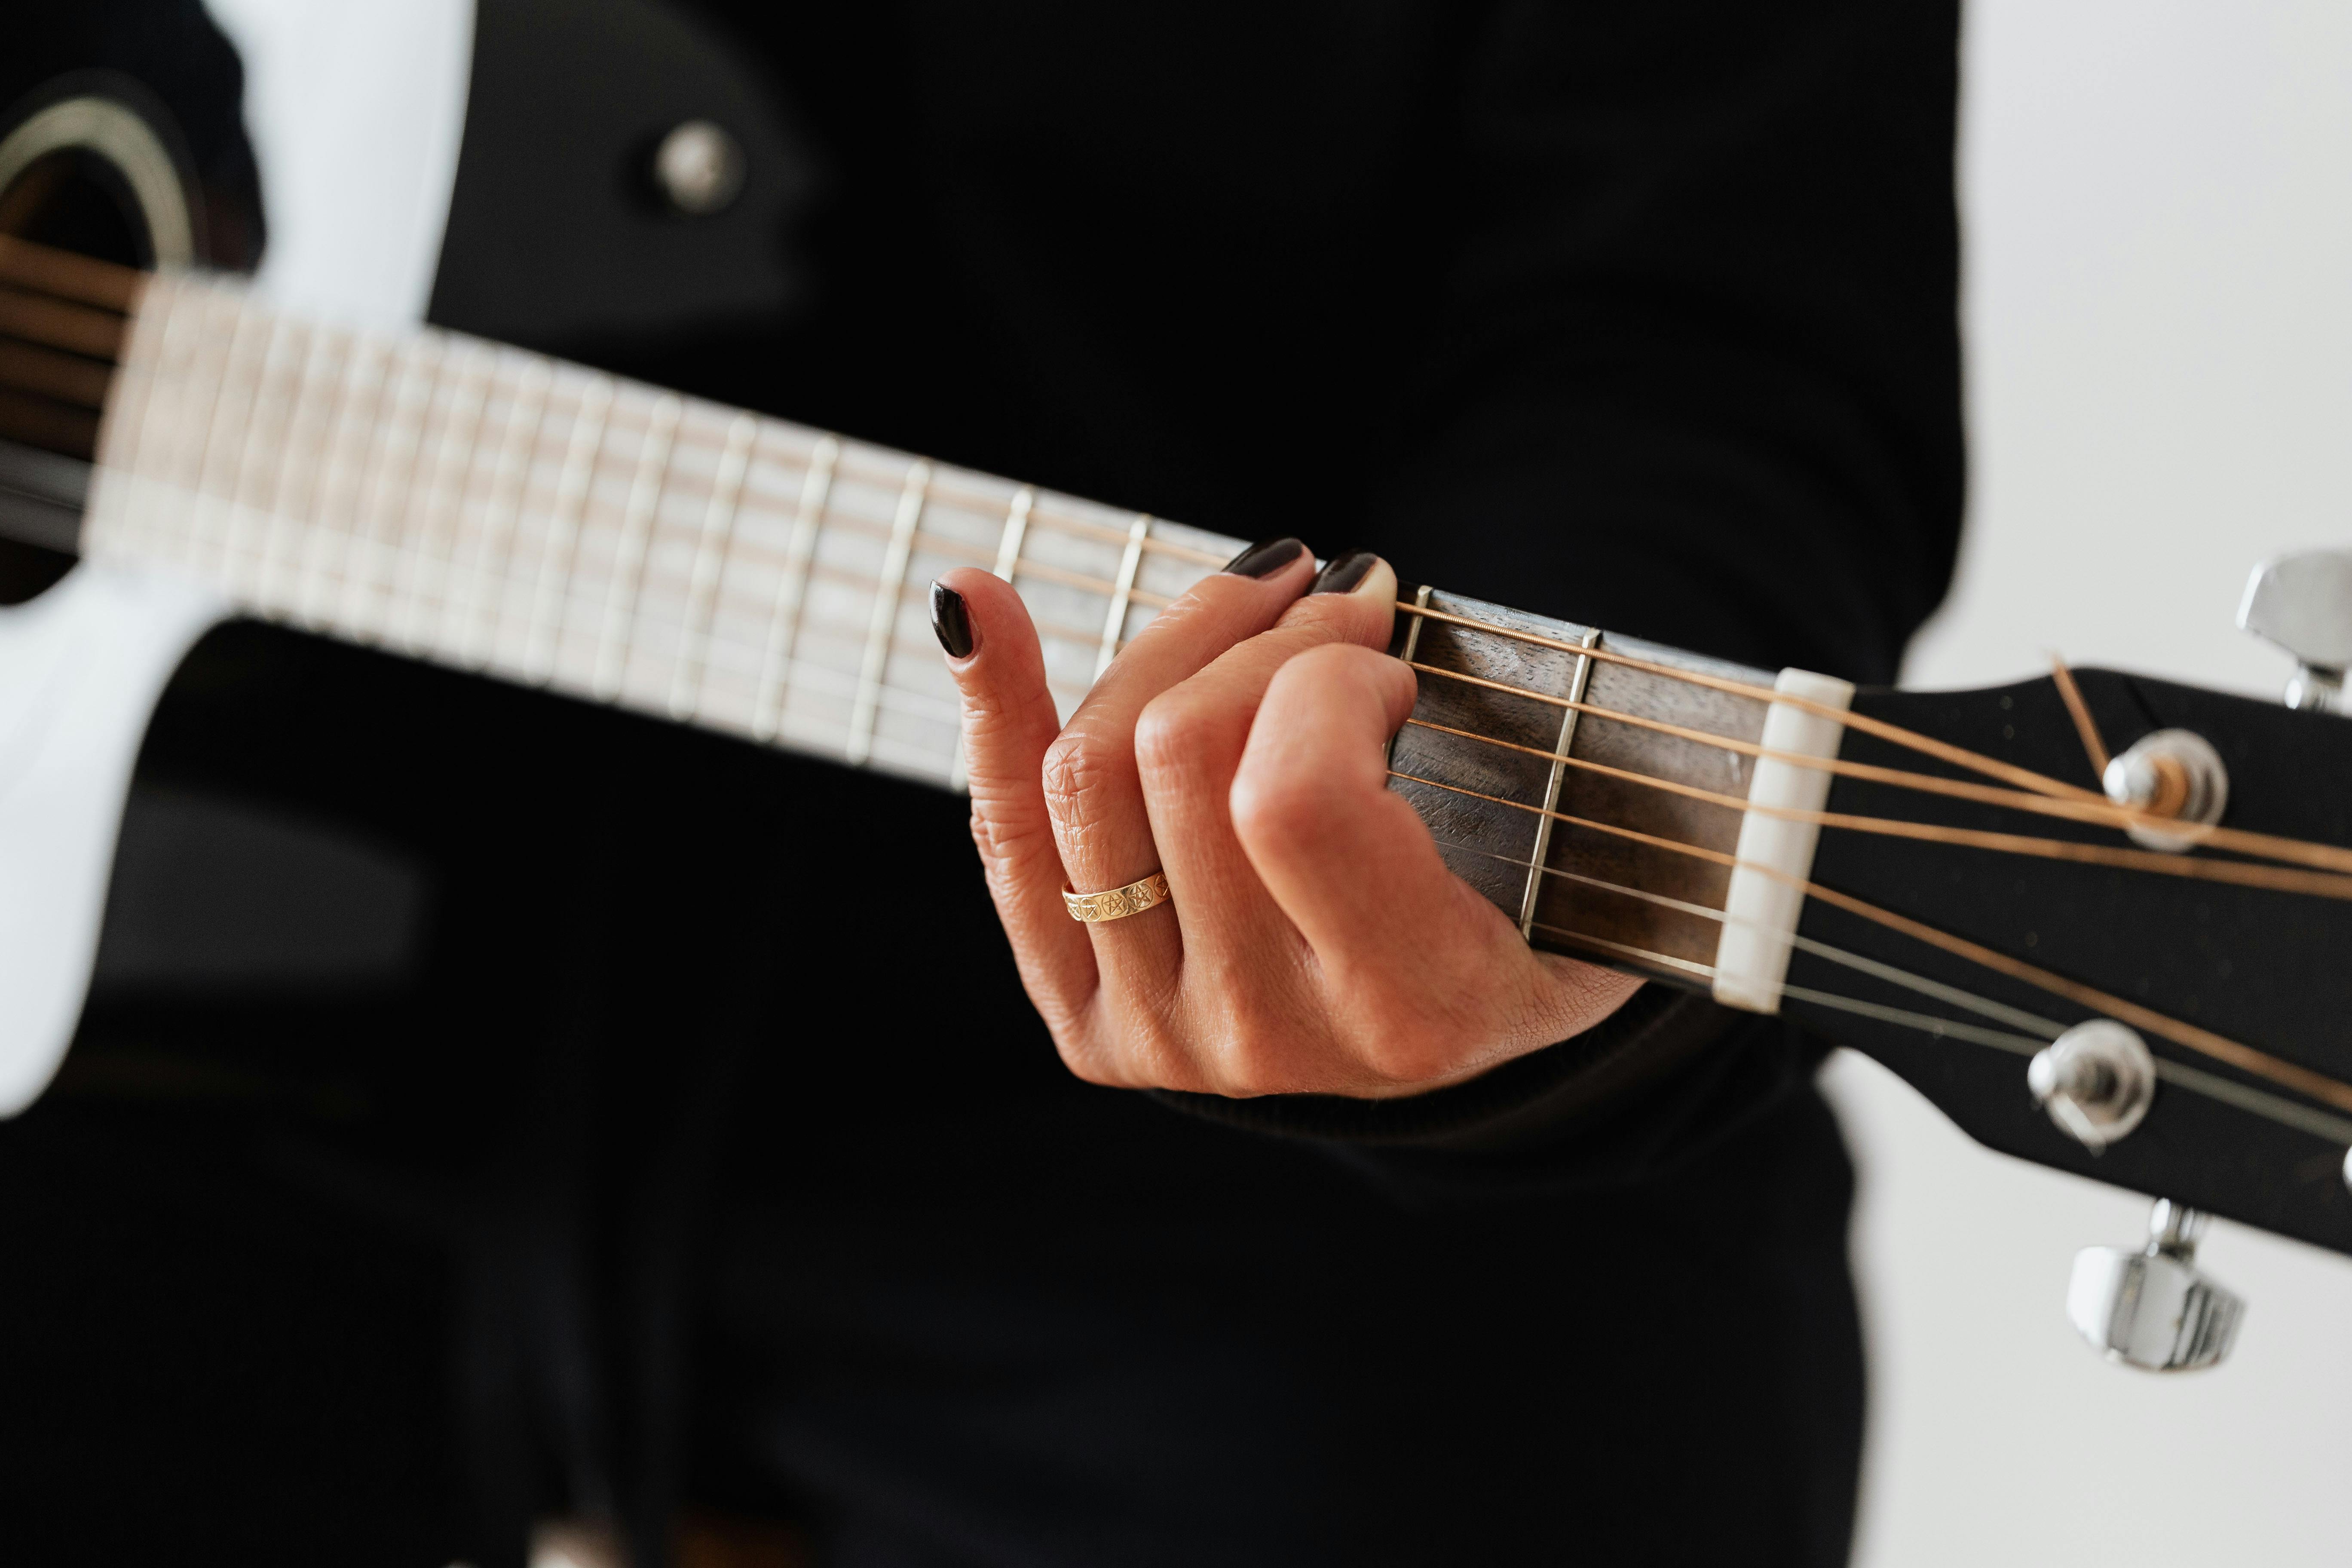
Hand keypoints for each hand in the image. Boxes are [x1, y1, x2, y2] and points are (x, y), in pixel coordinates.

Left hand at [932, 540, 1640, 1098]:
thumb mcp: (1572, 847)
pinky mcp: (1088, 1024)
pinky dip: (996, 707)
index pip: (1295, 798)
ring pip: (1086, 775)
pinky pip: (1012, 840)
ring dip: (1166, 642)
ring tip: (1245, 605)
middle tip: (1328, 600)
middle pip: (1177, 758)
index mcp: (1409, 1006)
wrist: (1450, 1039)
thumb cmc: (1528, 912)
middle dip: (1256, 634)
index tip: (1387, 662)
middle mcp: (1266, 1034)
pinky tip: (978, 602)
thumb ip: (1494, 743)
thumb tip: (1342, 588)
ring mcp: (1162, 1037)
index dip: (1327, 679)